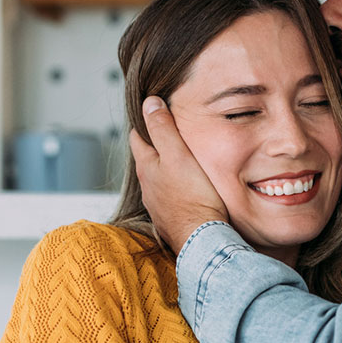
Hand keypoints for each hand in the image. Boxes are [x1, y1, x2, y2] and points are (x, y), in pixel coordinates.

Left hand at [130, 96, 227, 252]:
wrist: (203, 239)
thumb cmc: (193, 197)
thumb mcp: (178, 155)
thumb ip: (163, 128)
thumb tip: (149, 103)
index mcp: (147, 167)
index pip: (138, 138)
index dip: (144, 124)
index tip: (152, 114)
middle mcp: (147, 186)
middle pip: (147, 159)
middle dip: (155, 147)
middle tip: (169, 135)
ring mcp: (157, 205)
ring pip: (157, 180)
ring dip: (165, 170)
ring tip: (178, 162)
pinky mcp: (170, 219)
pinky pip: (169, 198)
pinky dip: (174, 189)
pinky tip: (186, 190)